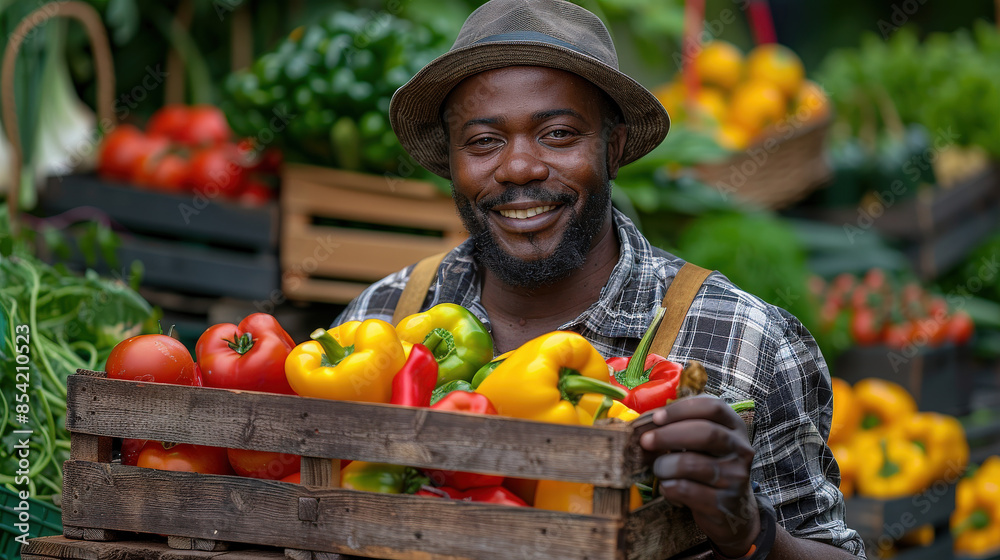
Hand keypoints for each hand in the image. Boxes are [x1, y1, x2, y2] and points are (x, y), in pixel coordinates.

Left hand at [639, 395, 759, 557]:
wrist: (733, 510)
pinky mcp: (723, 503)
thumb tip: (645, 422)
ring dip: (664, 464)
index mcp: (735, 427)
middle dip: (668, 435)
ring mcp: (735, 478)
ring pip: (691, 464)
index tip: (656, 418)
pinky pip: (685, 490)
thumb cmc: (709, 466)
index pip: (713, 407)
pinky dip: (668, 487)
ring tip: (658, 468)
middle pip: (706, 433)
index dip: (681, 409)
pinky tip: (667, 487)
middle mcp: (740, 450)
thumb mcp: (705, 443)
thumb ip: (683, 427)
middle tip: (645, 441)